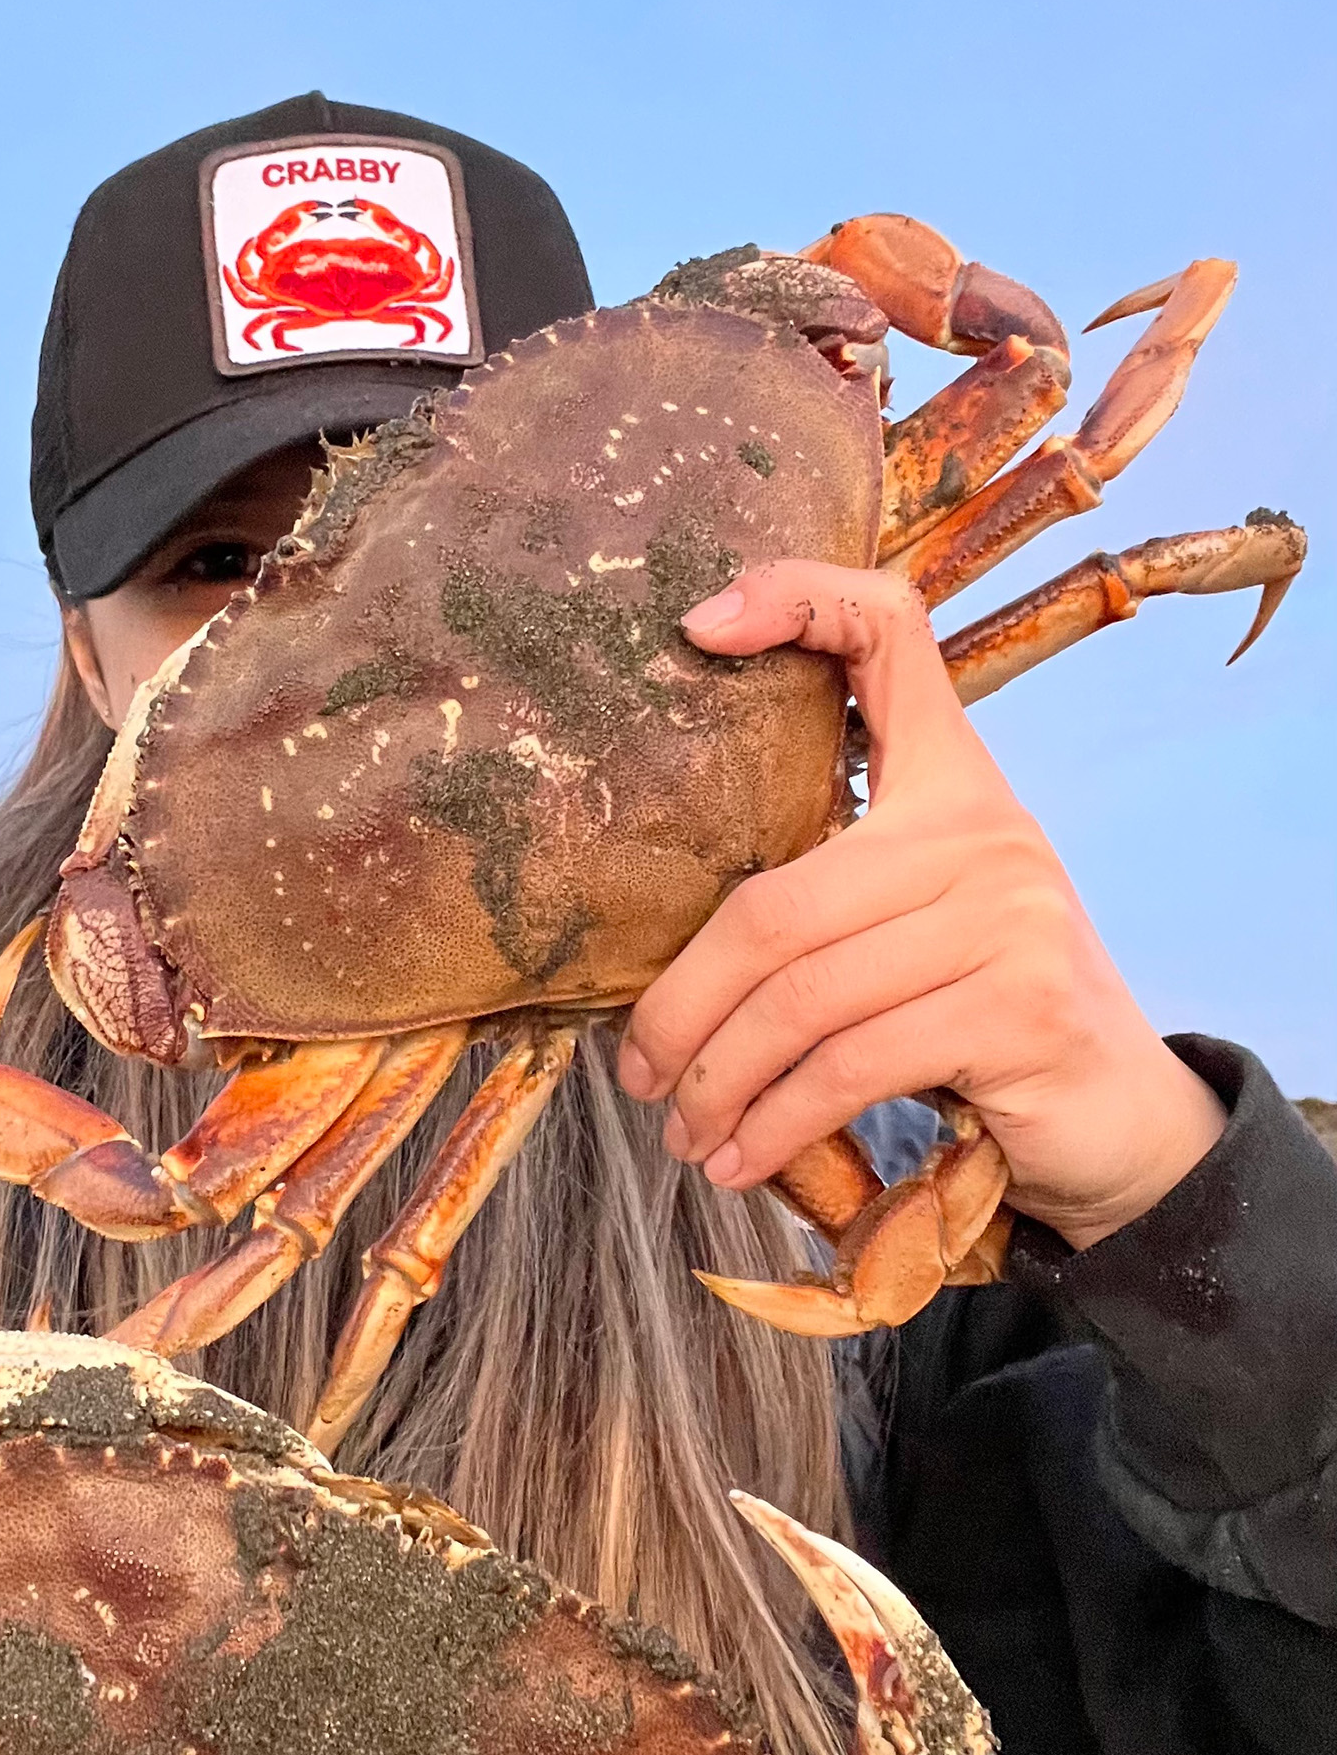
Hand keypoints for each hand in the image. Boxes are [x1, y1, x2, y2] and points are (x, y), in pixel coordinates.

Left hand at [616, 559, 1224, 1248]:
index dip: (797, 597)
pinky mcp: (1021, 1007)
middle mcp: (984, 827)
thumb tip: (659, 944)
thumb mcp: (912, 923)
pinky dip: (776, 1121)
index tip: (696, 626)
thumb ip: (827, 892)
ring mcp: (1011, 914)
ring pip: (802, 997)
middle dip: (682, 1005)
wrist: (1118, 1114)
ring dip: (718, 1082)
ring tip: (681, 1130)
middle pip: (775, 901)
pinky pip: (850, 1064)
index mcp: (951, 777)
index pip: (888, 631)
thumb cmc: (980, 1011)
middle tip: (637, 1073)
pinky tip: (740, 1157)